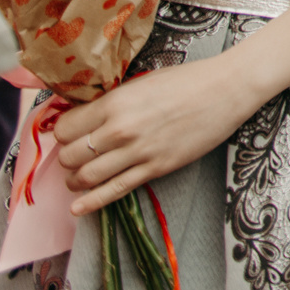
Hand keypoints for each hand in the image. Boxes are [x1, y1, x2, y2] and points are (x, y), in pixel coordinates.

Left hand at [54, 56, 268, 214]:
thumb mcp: (141, 81)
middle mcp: (120, 129)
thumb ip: (113, 101)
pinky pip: (114, 191)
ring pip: (85, 177)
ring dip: (75, 181)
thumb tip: (88, 116)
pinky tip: (79, 208)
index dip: (63, 133)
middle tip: (75, 155)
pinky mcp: (155, 168)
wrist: (226, 90)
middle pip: (70, 155)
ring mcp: (137, 152)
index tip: (70, 134)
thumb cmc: (187, 80)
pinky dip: (91, 203)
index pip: (65, 128)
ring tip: (78, 178)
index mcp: (115, 102)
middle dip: (67, 158)